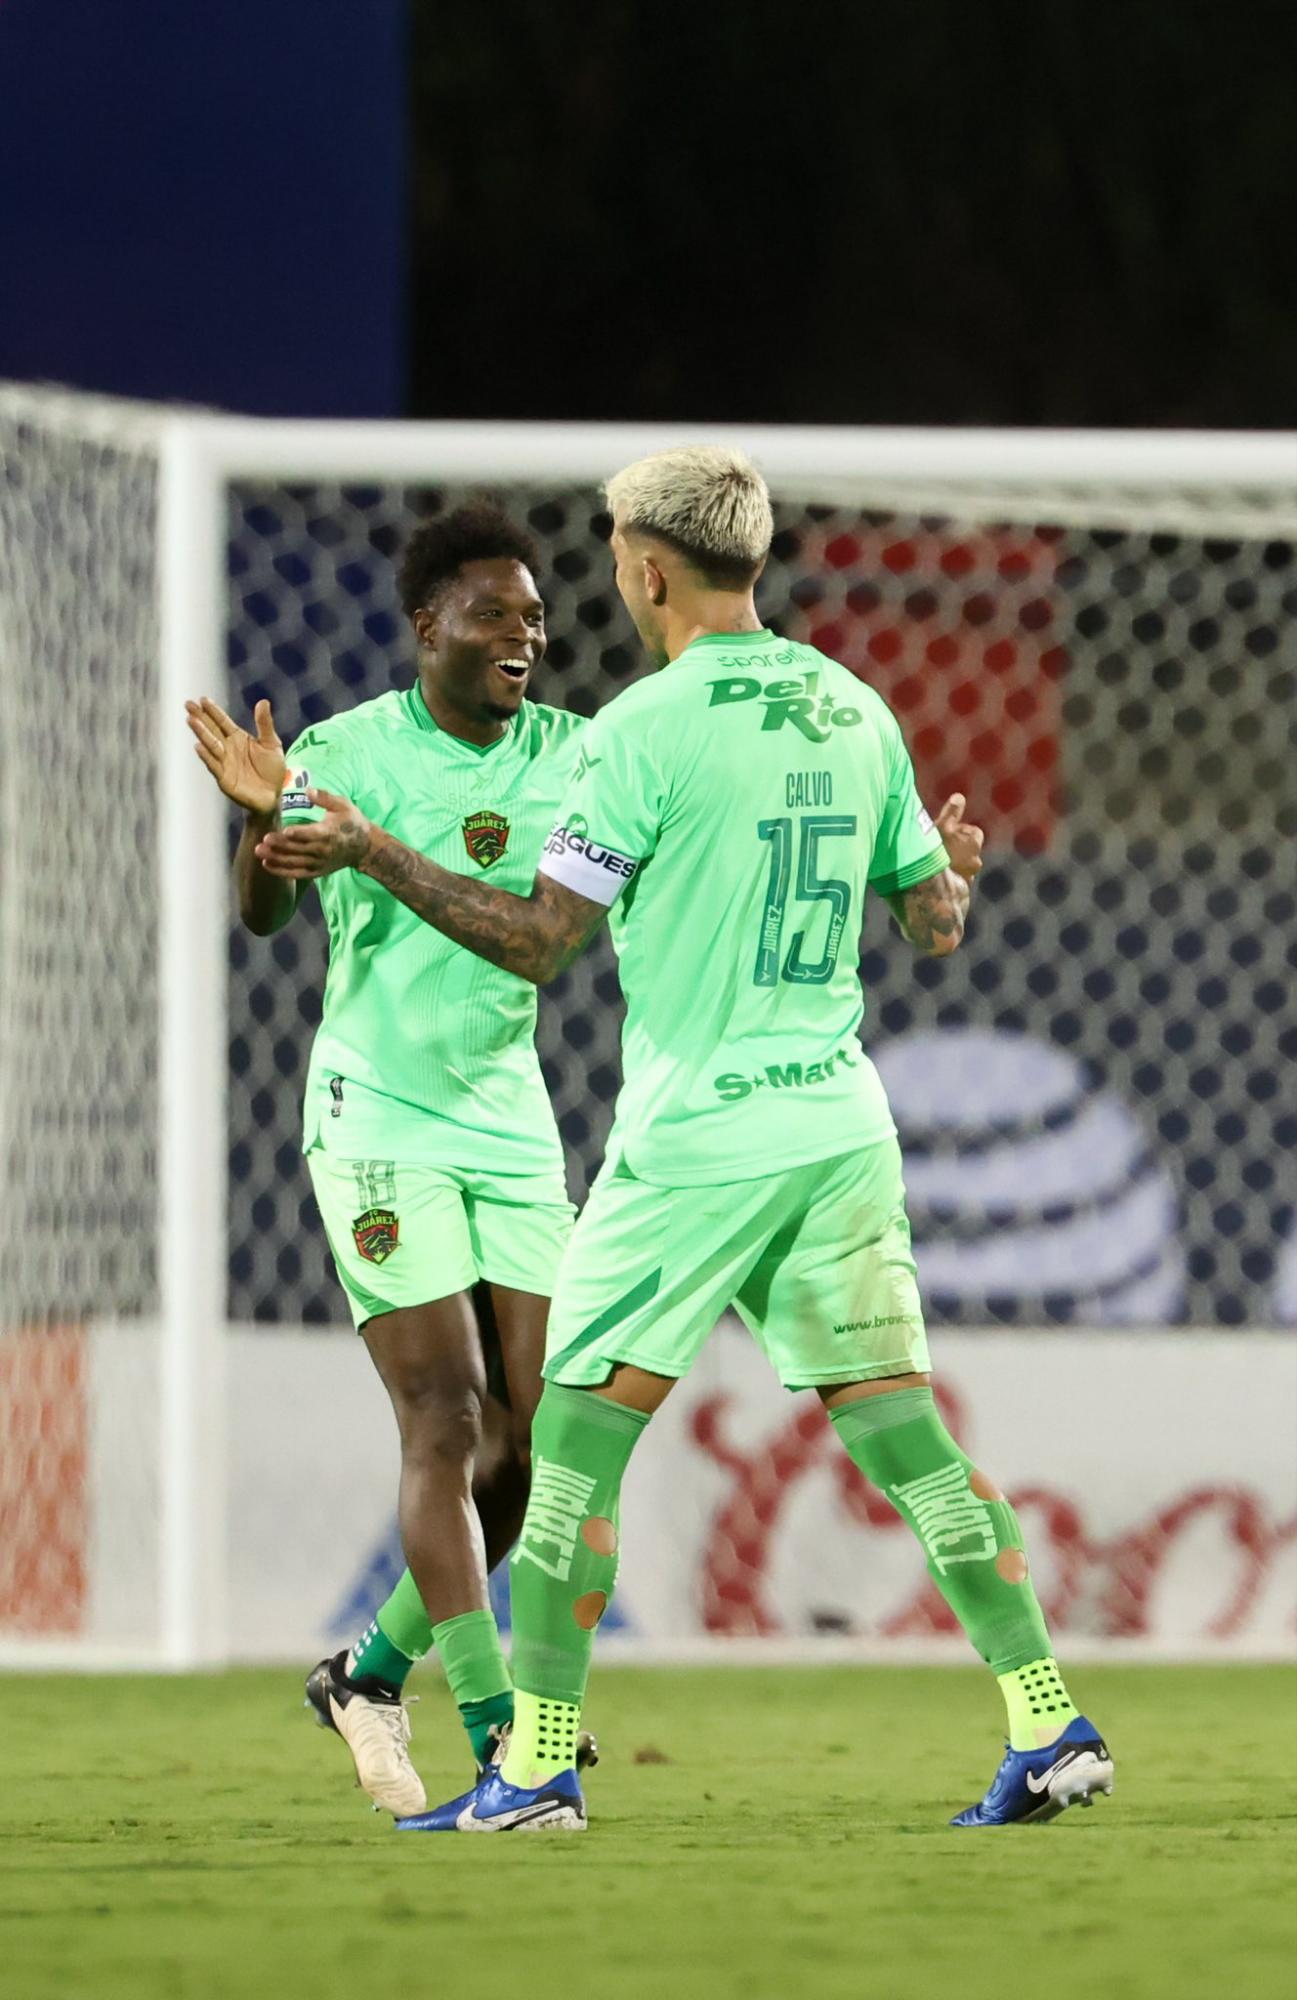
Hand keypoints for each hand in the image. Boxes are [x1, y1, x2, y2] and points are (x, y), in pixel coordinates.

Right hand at [185, 696, 285, 816]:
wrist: (273, 796)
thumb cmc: (272, 770)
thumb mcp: (271, 743)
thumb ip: (265, 724)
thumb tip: (263, 701)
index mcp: (237, 738)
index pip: (222, 721)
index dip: (213, 711)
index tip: (203, 699)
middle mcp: (227, 748)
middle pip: (211, 730)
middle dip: (200, 717)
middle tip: (188, 704)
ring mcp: (224, 763)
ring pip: (210, 745)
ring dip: (201, 733)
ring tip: (191, 720)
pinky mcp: (224, 778)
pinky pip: (214, 765)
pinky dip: (206, 756)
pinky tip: (198, 746)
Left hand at [254, 788, 373, 880]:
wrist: (364, 847)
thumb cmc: (351, 822)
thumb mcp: (343, 805)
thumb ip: (325, 798)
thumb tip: (308, 790)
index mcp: (329, 832)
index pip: (311, 834)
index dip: (298, 834)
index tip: (284, 831)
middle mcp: (323, 850)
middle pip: (298, 849)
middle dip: (279, 845)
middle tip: (263, 841)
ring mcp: (319, 863)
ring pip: (294, 862)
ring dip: (276, 858)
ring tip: (259, 851)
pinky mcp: (316, 871)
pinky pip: (297, 873)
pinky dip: (282, 871)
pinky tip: (266, 865)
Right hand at [934, 792, 983, 882]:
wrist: (934, 891)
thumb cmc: (938, 855)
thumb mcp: (942, 827)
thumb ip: (951, 812)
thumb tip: (959, 797)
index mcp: (973, 843)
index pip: (973, 832)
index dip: (959, 831)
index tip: (946, 833)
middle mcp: (975, 861)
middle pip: (967, 850)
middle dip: (956, 848)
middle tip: (938, 849)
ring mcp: (967, 878)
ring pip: (961, 866)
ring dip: (952, 864)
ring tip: (934, 864)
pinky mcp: (960, 892)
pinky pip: (955, 881)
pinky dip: (949, 879)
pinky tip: (935, 879)